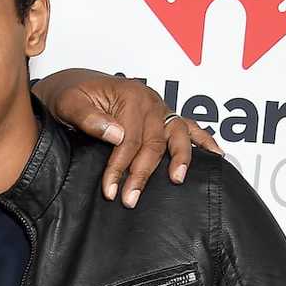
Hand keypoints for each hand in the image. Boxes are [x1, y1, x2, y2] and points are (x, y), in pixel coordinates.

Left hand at [33, 69, 222, 206]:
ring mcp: (159, 107)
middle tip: (130, 199)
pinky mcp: (162, 115)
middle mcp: (150, 100)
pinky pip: (188, 127)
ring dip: (179, 159)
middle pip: (154, 142)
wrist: (71, 85)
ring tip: (177, 180)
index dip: (120, 167)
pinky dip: (203, 141)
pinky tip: (216, 156)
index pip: (129, 139)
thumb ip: (89, 118)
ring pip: (177, 135)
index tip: (110, 190)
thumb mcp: (69, 104)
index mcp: (130, 96)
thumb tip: (117, 135)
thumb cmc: (68, 95)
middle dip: (142, 174)